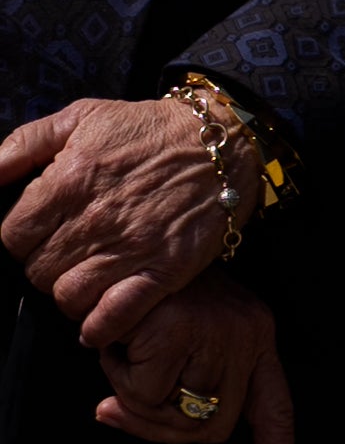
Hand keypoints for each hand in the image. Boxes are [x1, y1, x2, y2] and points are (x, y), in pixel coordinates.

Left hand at [0, 94, 242, 344]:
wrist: (225, 142)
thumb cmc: (148, 130)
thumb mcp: (82, 116)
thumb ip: (22, 145)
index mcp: (69, 180)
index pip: (12, 238)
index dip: (24, 237)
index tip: (46, 229)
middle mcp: (95, 218)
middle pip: (37, 272)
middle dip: (48, 263)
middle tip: (72, 248)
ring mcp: (130, 248)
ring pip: (66, 297)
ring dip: (72, 290)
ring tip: (90, 273)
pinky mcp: (162, 270)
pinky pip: (110, 319)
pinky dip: (98, 326)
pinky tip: (101, 314)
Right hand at [93, 272, 294, 443]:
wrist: (140, 241)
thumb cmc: (156, 294)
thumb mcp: (177, 340)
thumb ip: (169, 387)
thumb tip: (111, 414)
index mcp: (258, 340)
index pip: (275, 413)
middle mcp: (249, 336)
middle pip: (211, 428)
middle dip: (163, 427)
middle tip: (126, 394)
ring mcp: (220, 333)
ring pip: (171, 413)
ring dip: (134, 394)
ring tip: (130, 352)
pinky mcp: (184, 331)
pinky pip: (144, 391)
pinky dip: (120, 375)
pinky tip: (121, 343)